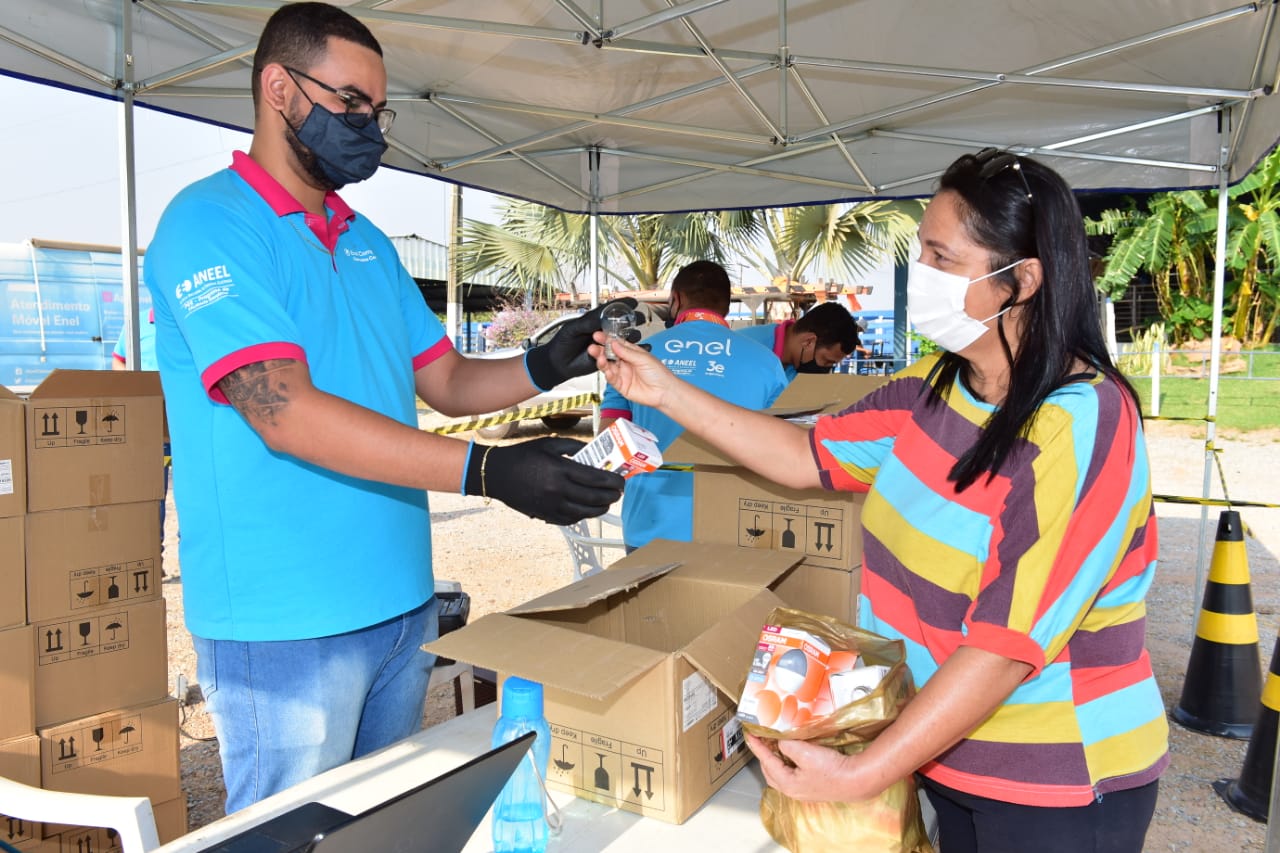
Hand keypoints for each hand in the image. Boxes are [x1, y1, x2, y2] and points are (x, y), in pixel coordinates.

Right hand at [464, 437, 623, 524]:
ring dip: (600, 508)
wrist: (496, 474)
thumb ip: (574, 447)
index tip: (621, 482)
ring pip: (585, 512)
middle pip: (594, 498)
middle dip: (611, 496)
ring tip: (607, 503)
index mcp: (561, 470)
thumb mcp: (549, 444)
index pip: (596, 479)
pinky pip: (570, 519)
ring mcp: (551, 505)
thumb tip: (594, 454)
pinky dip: (583, 516)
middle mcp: (558, 490)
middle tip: (618, 493)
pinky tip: (587, 510)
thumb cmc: (523, 456)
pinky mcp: (545, 515)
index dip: (613, 482)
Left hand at [525, 298, 641, 390]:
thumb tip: (600, 318)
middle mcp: (602, 332)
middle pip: (621, 325)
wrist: (557, 363)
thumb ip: (587, 323)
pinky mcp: (607, 358)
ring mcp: (605, 345)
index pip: (610, 311)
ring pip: (623, 340)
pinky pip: (620, 355)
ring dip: (632, 337)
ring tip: (636, 335)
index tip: (633, 302)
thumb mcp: (572, 329)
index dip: (622, 305)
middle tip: (640, 318)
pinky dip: (632, 353)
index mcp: (594, 322)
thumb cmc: (562, 343)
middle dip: (632, 320)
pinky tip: (640, 349)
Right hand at [594, 335, 674, 409]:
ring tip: (599, 358)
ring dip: (602, 362)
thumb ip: (627, 352)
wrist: (665, 392)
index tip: (598, 335)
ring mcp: (623, 374)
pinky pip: (611, 379)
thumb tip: (613, 343)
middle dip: (600, 351)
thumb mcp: (643, 358)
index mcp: (632, 353)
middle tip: (593, 347)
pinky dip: (608, 374)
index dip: (607, 340)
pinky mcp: (621, 386)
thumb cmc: (659, 374)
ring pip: (608, 367)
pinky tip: (608, 371)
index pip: (616, 344)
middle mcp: (626, 363)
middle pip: (609, 355)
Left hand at [746, 733, 866, 802]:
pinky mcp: (813, 786)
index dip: (757, 746)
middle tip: (761, 739)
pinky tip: (793, 753)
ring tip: (774, 743)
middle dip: (764, 754)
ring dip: (776, 758)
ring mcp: (803, 790)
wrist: (856, 780)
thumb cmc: (832, 769)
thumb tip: (780, 743)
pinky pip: (792, 773)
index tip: (749, 734)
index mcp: (787, 783)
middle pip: (770, 770)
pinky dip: (787, 762)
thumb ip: (787, 745)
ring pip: (781, 773)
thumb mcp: (805, 752)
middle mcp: (792, 790)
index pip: (766, 761)